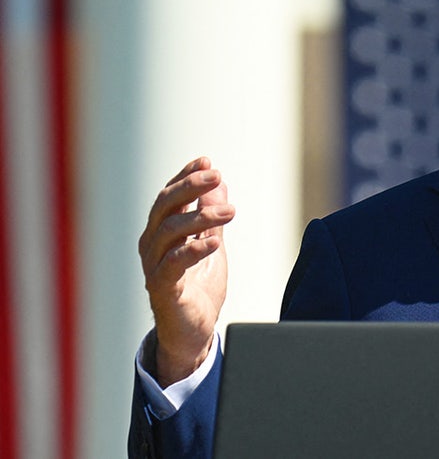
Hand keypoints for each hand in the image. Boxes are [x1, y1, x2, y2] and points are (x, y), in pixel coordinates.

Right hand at [138, 157, 234, 384]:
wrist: (193, 333)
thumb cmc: (199, 288)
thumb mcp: (211, 245)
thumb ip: (212, 217)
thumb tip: (220, 184)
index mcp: (162, 233)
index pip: (170, 196)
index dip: (185, 176)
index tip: (206, 159)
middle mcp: (153, 246)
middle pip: (165, 206)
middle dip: (190, 187)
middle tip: (216, 174)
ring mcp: (154, 267)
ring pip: (170, 231)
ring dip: (200, 217)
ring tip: (231, 212)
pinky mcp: (163, 289)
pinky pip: (173, 265)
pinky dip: (193, 250)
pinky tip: (215, 241)